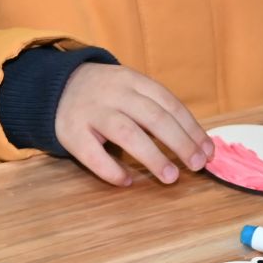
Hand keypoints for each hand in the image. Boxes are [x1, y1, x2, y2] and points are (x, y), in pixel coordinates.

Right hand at [55, 63, 212, 186]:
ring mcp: (91, 112)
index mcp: (132, 80)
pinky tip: (127, 181)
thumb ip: (157, 109)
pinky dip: (111, 170)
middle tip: (197, 165)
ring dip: (152, 156)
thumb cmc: (106, 95)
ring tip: (171, 177)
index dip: (191, 128)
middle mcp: (113, 93)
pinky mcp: (71, 133)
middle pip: (152, 117)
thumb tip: (197, 143)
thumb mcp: (131, 88)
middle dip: (180, 142)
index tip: (207, 150)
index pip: (168, 103)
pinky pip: (93, 154)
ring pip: (126, 133)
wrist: (54, 87)